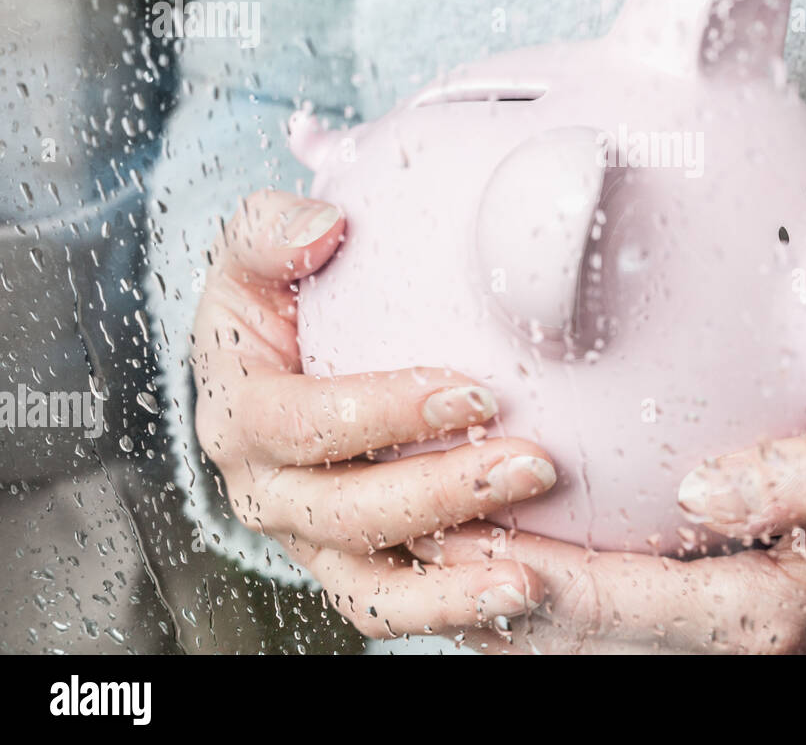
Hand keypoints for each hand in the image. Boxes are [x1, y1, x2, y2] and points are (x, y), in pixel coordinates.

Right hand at [190, 188, 554, 638]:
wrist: (285, 358)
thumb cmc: (279, 299)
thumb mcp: (256, 254)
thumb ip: (270, 229)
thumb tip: (323, 224)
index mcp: (241, 415)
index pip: (305, 425)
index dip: (385, 414)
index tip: (474, 390)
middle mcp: (270, 491)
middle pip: (347, 514)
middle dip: (440, 493)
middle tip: (532, 465)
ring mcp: (313, 541)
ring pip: (371, 588)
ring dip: (453, 584)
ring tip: (532, 573)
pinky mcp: (356, 571)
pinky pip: (400, 609)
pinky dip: (455, 612)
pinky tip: (524, 589)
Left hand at [411, 423, 805, 652]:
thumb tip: (708, 490)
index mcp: (767, 612)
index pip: (617, 602)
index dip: (526, 574)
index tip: (450, 533)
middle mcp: (737, 648)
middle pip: (584, 641)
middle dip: (491, 599)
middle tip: (408, 543)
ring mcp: (733, 652)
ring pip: (596, 650)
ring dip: (513, 613)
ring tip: (436, 559)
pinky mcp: (736, 637)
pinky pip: (630, 638)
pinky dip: (564, 614)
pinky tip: (524, 573)